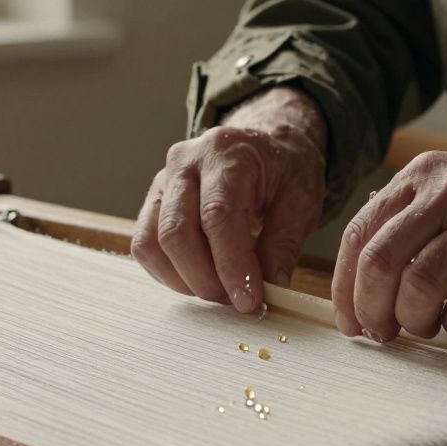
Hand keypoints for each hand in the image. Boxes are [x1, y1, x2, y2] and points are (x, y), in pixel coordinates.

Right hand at [133, 86, 325, 311]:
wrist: (266, 144)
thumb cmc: (284, 168)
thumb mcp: (301, 199)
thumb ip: (283, 244)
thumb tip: (271, 288)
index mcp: (227, 153)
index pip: (217, 216)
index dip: (230, 265)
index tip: (248, 300)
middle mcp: (186, 162)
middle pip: (176, 232)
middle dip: (205, 279)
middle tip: (235, 301)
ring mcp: (163, 181)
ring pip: (152, 243)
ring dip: (183, 280)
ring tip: (219, 290)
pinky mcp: (153, 202)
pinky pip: (145, 246)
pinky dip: (168, 273)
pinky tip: (199, 278)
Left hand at [332, 127, 446, 339]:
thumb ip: (409, 219)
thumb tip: (357, 279)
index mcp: (422, 175)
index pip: (359, 235)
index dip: (345, 287)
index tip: (350, 321)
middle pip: (382, 262)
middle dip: (372, 310)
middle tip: (382, 334)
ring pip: (422, 285)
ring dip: (415, 321)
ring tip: (426, 327)